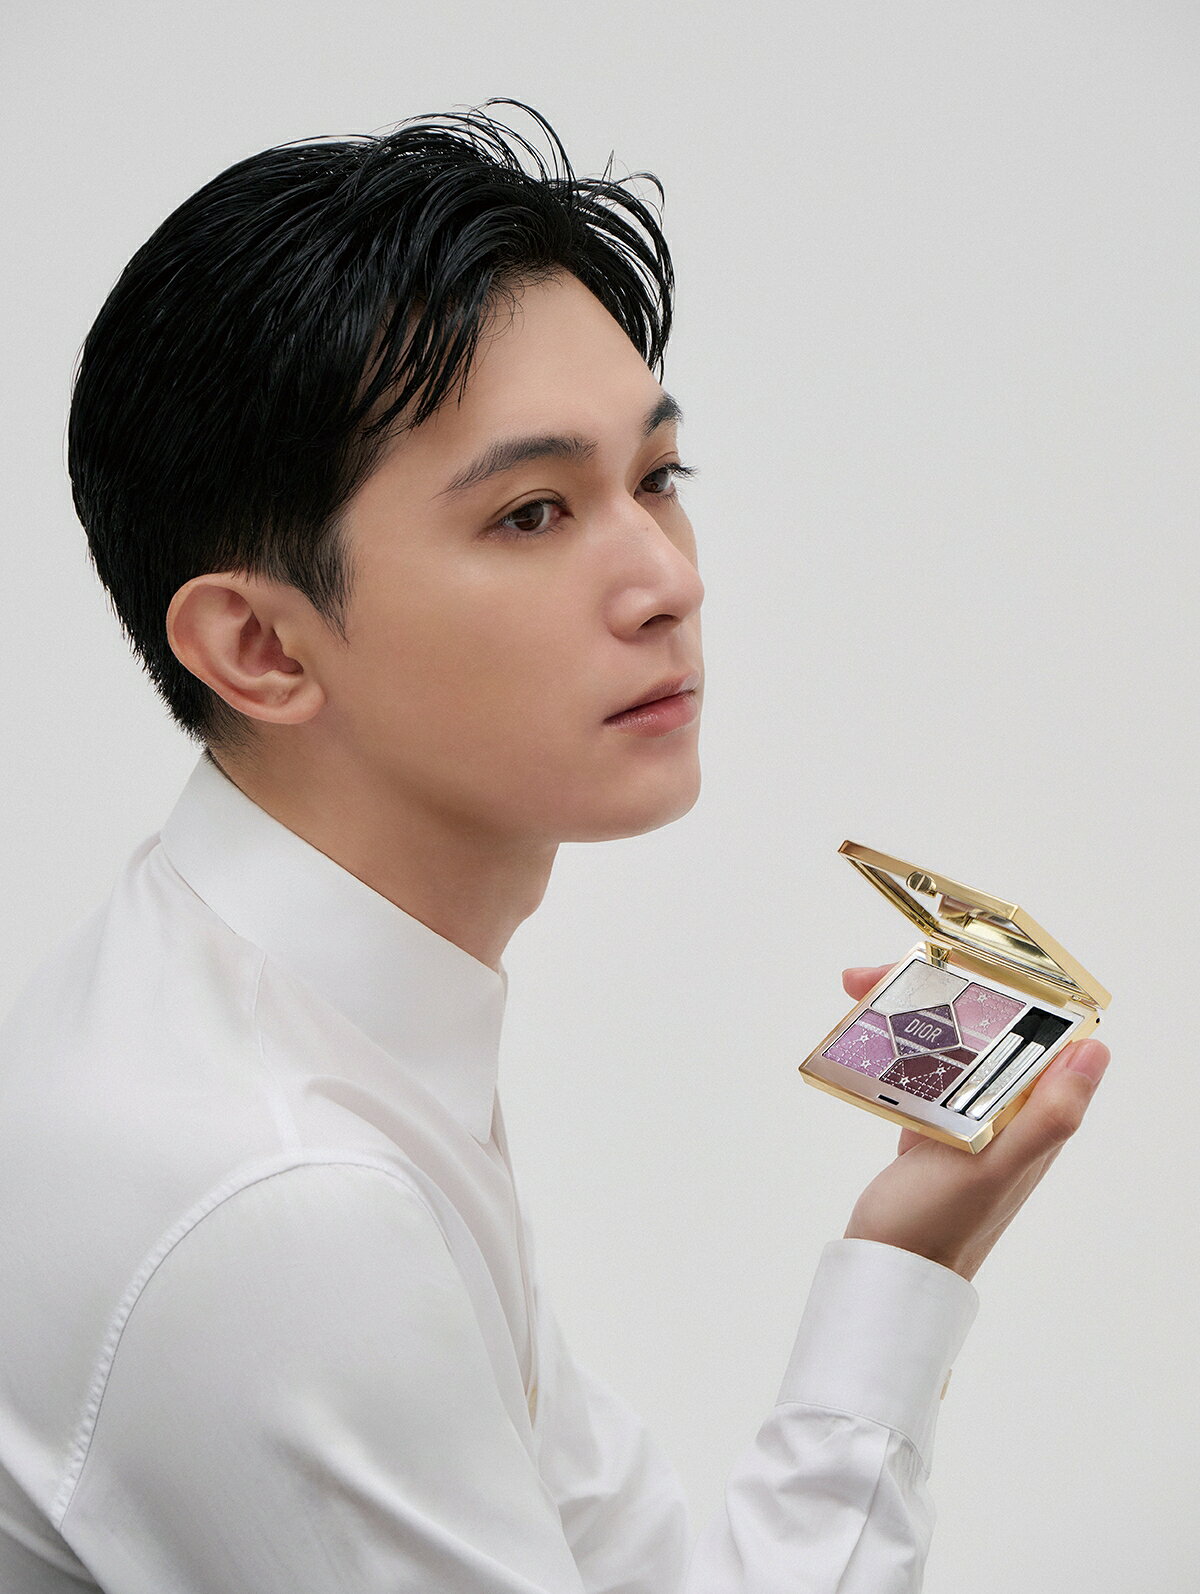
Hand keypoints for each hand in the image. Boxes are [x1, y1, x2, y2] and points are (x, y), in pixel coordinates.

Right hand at [838, 964, 1109, 1282]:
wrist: (888, 1273)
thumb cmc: (938, 1227)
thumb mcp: (993, 1168)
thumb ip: (1047, 1115)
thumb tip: (1096, 1053)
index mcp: (1032, 1116)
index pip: (1036, 1032)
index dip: (1006, 990)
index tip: (959, 963)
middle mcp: (1007, 1115)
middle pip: (985, 1029)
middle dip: (939, 989)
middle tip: (878, 974)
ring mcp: (968, 1122)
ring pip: (949, 1045)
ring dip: (909, 1012)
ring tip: (861, 990)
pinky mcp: (931, 1130)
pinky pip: (921, 1072)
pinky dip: (895, 1047)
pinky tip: (867, 1038)